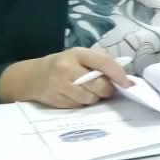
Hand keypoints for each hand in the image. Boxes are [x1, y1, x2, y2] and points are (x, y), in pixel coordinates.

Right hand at [0, 47, 132, 107]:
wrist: (31, 77)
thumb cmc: (63, 65)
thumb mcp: (80, 55)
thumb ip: (101, 60)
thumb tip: (122, 73)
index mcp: (77, 53)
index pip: (103, 63)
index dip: (118, 74)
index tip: (128, 84)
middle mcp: (67, 68)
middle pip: (98, 85)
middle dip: (106, 90)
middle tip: (105, 88)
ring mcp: (59, 85)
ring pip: (90, 99)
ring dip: (94, 98)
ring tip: (87, 90)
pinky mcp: (55, 99)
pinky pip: (78, 106)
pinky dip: (82, 103)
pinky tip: (75, 95)